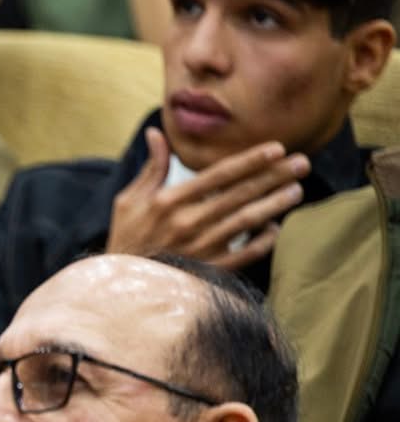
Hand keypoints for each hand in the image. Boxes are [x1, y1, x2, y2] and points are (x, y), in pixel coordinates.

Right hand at [105, 128, 309, 270]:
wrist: (121, 288)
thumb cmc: (126, 238)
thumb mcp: (128, 201)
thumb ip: (151, 168)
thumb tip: (156, 133)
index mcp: (168, 201)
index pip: (218, 175)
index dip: (250, 160)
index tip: (276, 148)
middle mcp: (187, 223)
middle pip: (240, 194)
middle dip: (274, 176)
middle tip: (301, 162)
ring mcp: (200, 249)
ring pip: (248, 221)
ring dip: (275, 203)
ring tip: (296, 189)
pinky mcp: (209, 271)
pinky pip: (246, 254)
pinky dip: (264, 240)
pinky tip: (275, 227)